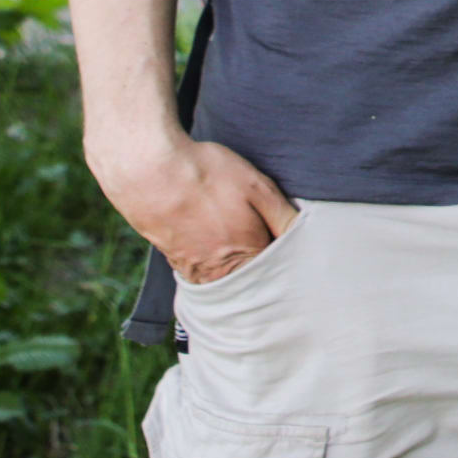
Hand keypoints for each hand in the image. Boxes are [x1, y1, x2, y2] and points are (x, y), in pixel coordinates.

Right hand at [91, 130, 298, 284]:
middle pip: (253, 284)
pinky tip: (217, 243)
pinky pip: (204, 274)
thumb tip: (306, 237)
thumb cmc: (208, 175)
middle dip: (266, 271)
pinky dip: (215, 265)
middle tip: (269, 248)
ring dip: (239, 270)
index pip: (279, 274)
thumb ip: (284, 217)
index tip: (295, 252)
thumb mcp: (257, 187)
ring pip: (228, 282)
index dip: (291, 262)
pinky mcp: (176, 264)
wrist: (151, 172)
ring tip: (240, 243)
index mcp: (247, 257)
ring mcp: (196, 272)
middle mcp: (220, 274)